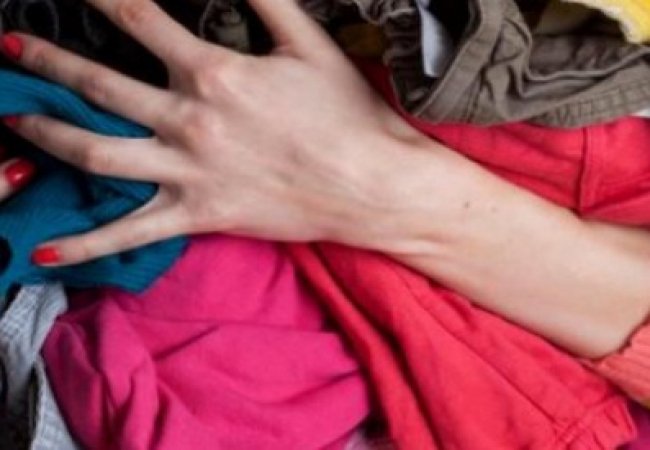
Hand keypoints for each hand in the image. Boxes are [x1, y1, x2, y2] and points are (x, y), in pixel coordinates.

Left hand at [0, 0, 425, 265]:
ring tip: (11, 120)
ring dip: (45, 132)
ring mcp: (187, 172)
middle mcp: (188, 120)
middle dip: (47, 60)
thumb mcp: (309, 44)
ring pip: (96, 152)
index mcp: (214, 73)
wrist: (371, 185)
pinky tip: (44, 251)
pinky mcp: (197, 215)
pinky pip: (130, 233)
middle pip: (98, 84)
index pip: (141, 19)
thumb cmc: (346, 114)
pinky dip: (86, 244)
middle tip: (10, 48)